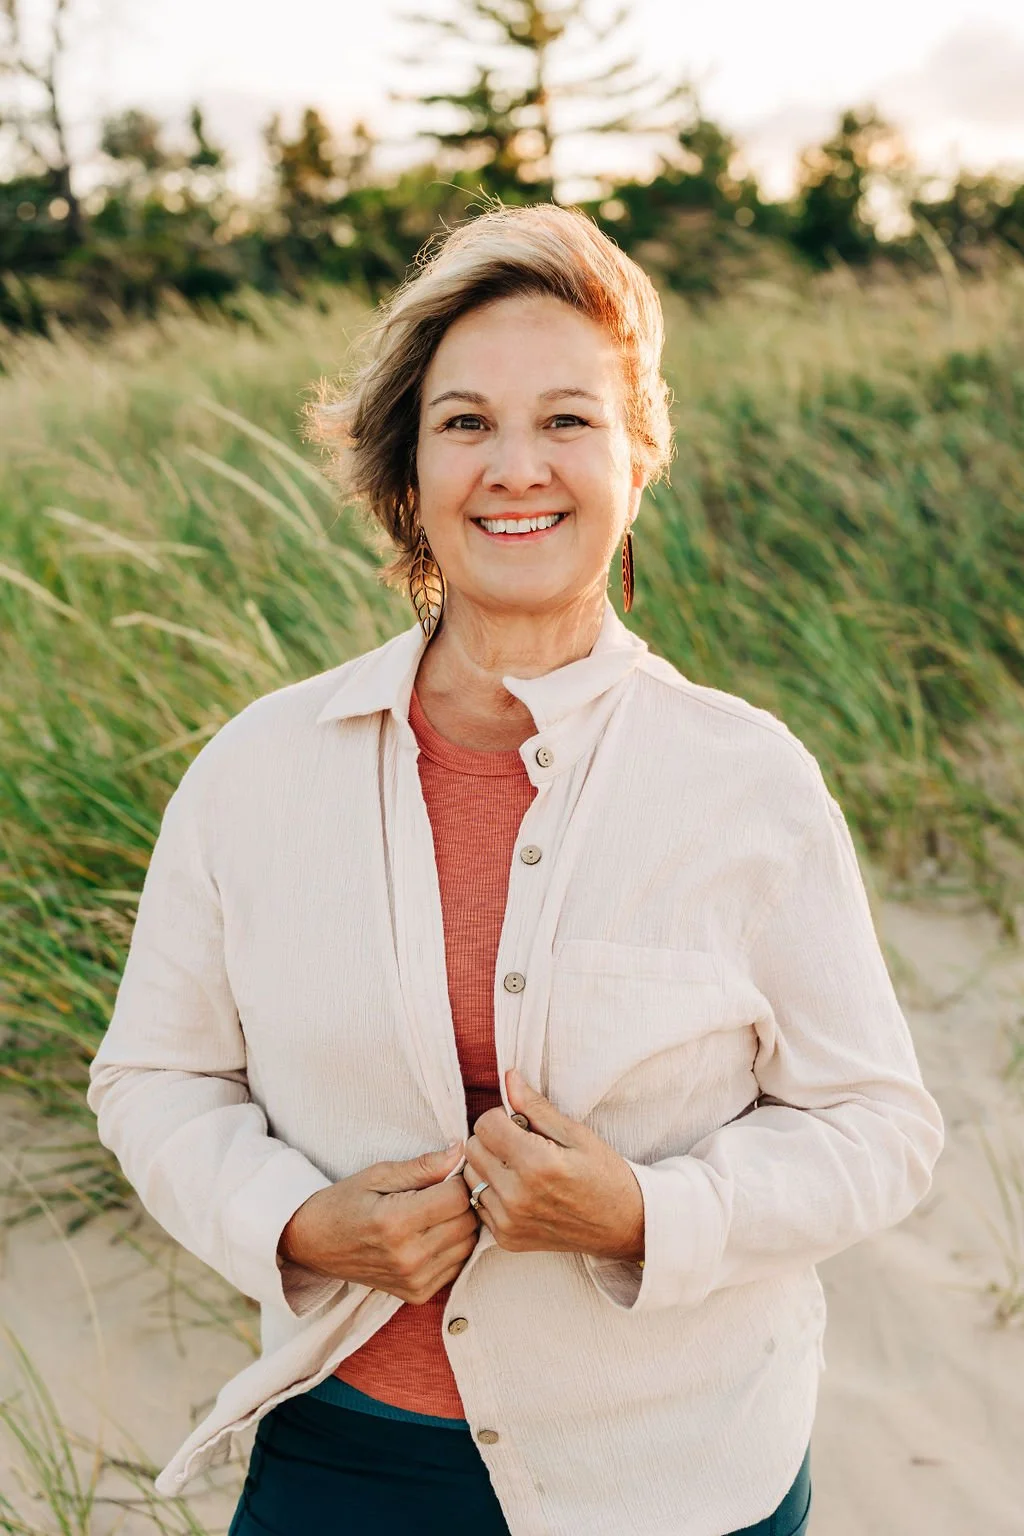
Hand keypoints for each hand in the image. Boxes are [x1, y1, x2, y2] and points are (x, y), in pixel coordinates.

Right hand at [278, 1143, 479, 1303]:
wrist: (314, 1244)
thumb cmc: (345, 1202)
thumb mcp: (379, 1174)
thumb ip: (423, 1166)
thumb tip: (461, 1151)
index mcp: (396, 1222)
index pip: (458, 1197)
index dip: (458, 1179)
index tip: (446, 1174)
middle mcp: (408, 1257)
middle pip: (468, 1222)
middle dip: (462, 1201)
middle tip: (441, 1191)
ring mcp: (414, 1280)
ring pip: (468, 1244)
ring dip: (460, 1225)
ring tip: (435, 1213)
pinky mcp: (418, 1294)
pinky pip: (457, 1266)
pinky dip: (452, 1248)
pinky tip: (431, 1235)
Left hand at [463, 1067, 644, 1261]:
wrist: (625, 1225)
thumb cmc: (606, 1175)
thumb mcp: (577, 1134)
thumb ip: (536, 1107)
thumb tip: (508, 1078)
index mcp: (536, 1164)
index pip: (485, 1124)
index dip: (501, 1116)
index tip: (521, 1123)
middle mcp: (517, 1196)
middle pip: (472, 1149)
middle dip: (491, 1138)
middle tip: (520, 1143)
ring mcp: (510, 1221)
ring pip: (470, 1177)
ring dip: (487, 1166)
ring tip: (517, 1167)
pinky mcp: (507, 1238)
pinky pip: (478, 1204)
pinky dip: (492, 1192)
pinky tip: (517, 1190)